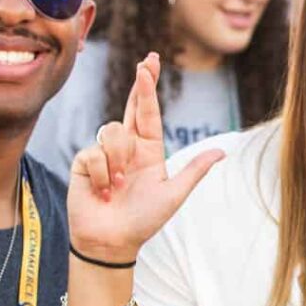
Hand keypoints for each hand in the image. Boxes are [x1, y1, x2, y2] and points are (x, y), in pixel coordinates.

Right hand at [66, 53, 223, 260]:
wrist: (112, 242)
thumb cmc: (143, 221)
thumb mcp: (174, 194)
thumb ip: (194, 170)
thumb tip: (222, 152)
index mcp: (149, 151)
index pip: (149, 113)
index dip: (148, 88)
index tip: (150, 63)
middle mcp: (127, 147)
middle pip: (129, 107)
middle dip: (138, 85)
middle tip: (146, 63)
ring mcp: (104, 153)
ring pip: (113, 132)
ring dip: (119, 161)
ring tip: (120, 187)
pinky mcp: (84, 163)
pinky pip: (94, 154)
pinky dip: (102, 176)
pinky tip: (103, 192)